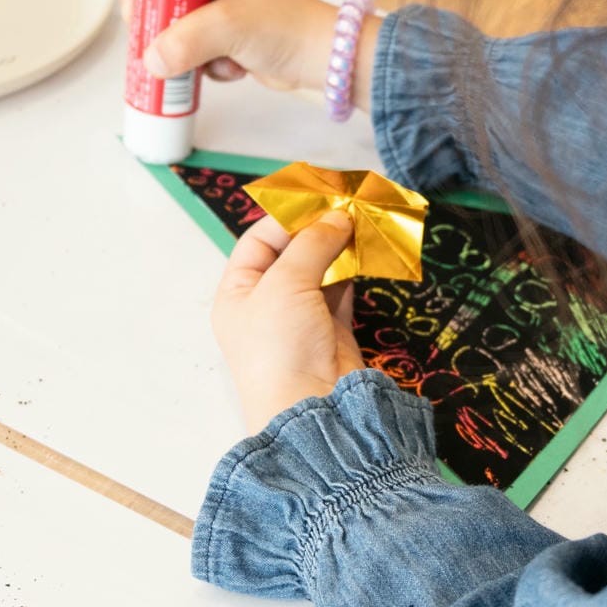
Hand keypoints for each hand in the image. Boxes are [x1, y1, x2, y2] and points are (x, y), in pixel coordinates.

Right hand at [120, 0, 378, 97]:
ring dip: (189, 53)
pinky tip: (234, 70)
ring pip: (179, 30)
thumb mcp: (231, 27)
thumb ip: (186, 42)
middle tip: (160, 48)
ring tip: (213, 62)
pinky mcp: (229, 36)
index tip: (136, 10)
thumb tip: (151, 61)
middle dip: (163, 28)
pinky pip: (198, 51)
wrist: (325, 60)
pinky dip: (209, 66)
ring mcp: (222, 6)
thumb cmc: (286, 28)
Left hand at [212, 211, 365, 433]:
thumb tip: (339, 216)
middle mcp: (266, 303)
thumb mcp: (286, 284)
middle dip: (320, 227)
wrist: (312, 410)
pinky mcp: (331, 329)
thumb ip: (312, 244)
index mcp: (237, 293)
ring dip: (341, 245)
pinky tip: (368, 248)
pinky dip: (355, 268)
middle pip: (293, 251)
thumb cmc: (281, 347)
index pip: (260, 239)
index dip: (290, 215)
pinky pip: (343, 288)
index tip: (322, 195)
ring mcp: (300, 317)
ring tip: (364, 220)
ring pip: (322, 268)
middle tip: (350, 202)